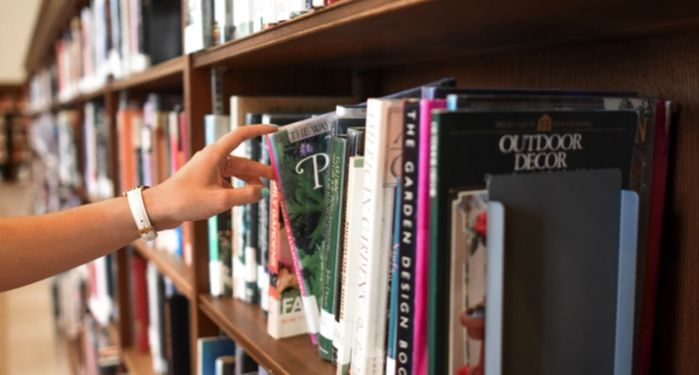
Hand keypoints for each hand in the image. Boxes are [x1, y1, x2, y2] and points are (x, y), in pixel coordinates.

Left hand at [143, 124, 276, 229]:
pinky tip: (243, 200)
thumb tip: (263, 192)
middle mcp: (213, 158)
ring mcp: (209, 169)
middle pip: (243, 161)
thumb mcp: (220, 200)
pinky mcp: (205, 180)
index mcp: (215, 154)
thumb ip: (245, 196)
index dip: (259, 130)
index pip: (241, 135)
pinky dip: (238, 188)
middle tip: (277, 180)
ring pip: (236, 173)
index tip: (274, 131)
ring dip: (249, 182)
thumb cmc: (185, 200)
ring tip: (262, 194)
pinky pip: (227, 181)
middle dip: (260, 170)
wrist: (159, 210)